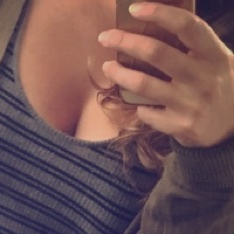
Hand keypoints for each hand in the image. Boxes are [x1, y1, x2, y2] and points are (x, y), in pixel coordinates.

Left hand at [99, 2, 233, 147]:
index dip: (159, 13)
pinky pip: (147, 113)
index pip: (186, 26)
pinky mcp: (179, 125)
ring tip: (108, 66)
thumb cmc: (217, 86)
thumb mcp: (216, 61)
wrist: (233, 127)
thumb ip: (194, 47)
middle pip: (156, 52)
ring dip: (119, 74)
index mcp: (213, 54)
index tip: (134, 9)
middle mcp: (201, 76)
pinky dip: (139, 108)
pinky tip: (139, 105)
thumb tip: (155, 27)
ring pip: (143, 84)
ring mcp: (189, 102)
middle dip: (125, 42)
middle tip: (105, 38)